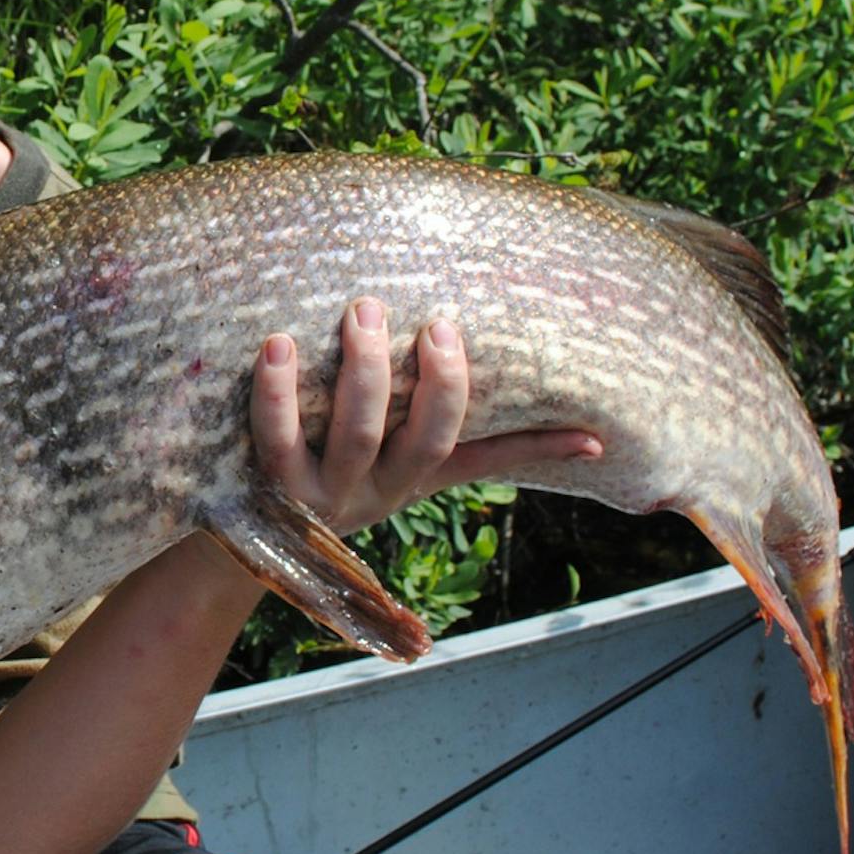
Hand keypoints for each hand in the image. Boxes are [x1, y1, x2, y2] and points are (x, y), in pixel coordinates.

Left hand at [250, 298, 600, 533]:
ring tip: (361, 311)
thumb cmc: (350, 481)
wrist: (257, 542)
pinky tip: (277, 343)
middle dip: (425, 378)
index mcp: (411, 480)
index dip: (459, 392)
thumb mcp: (418, 474)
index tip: (453, 329)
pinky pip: (276, 439)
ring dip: (362, 372)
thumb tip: (596, 442)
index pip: (457, 444)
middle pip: (413, 439)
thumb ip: (492, 451)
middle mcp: (373, 493)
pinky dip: (277, 392)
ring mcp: (322, 494)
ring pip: (354, 436)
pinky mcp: (270, 487)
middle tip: (417, 315)